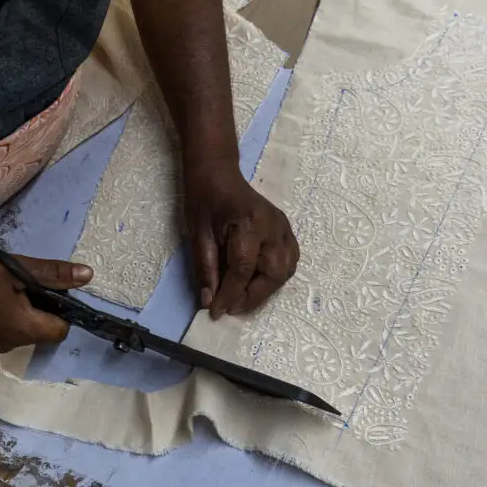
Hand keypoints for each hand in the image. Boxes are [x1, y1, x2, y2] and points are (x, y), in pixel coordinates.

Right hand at [0, 249, 92, 352]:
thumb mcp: (17, 268)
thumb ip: (53, 274)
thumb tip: (88, 276)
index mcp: (23, 329)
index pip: (60, 331)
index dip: (61, 311)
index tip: (49, 290)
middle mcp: (8, 345)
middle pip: (38, 331)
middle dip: (37, 309)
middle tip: (21, 283)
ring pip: (16, 332)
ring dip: (16, 314)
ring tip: (0, 288)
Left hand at [185, 166, 298, 318]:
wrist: (218, 174)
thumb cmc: (205, 199)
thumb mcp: (198, 234)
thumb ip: (206, 268)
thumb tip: (209, 301)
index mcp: (249, 223)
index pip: (243, 269)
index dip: (230, 295)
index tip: (216, 312)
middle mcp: (273, 226)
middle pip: (273, 273)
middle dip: (252, 296)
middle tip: (230, 306)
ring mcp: (284, 227)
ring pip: (285, 270)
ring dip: (265, 289)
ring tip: (240, 295)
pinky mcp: (286, 230)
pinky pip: (289, 261)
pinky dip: (274, 276)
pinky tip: (255, 280)